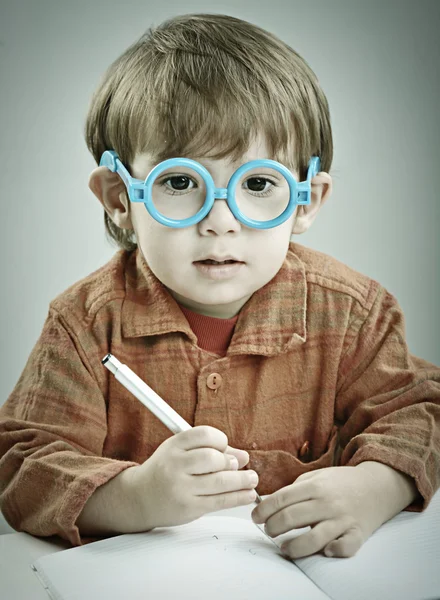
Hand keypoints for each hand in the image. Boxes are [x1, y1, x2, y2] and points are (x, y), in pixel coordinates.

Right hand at [128, 426, 257, 528]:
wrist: (139, 498)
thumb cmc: (165, 470)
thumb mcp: (181, 452)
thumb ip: (211, 451)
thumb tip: (244, 457)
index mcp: (173, 445)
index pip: (204, 435)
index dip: (220, 440)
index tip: (225, 446)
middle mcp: (175, 465)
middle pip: (212, 459)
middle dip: (231, 462)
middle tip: (239, 466)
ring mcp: (181, 488)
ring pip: (219, 482)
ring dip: (242, 481)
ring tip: (252, 479)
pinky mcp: (188, 508)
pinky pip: (219, 502)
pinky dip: (238, 498)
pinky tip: (248, 495)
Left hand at [251, 465, 392, 558]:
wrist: (377, 485)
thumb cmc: (341, 482)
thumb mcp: (316, 476)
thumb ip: (295, 489)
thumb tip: (270, 503)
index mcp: (314, 486)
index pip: (281, 499)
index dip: (264, 510)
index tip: (255, 517)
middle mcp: (327, 502)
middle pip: (291, 518)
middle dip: (273, 527)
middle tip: (268, 530)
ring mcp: (342, 519)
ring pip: (314, 538)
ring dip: (294, 546)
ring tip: (284, 547)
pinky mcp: (357, 533)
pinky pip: (345, 546)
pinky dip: (334, 551)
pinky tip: (325, 551)